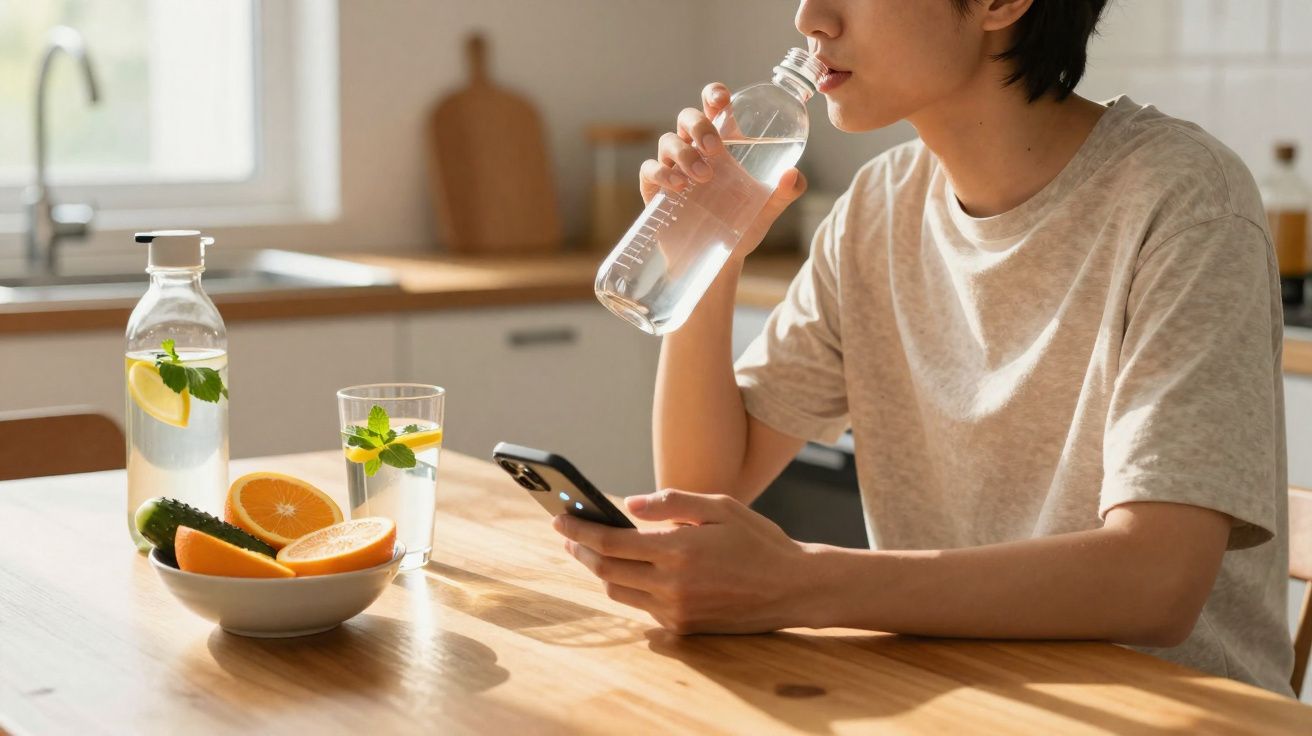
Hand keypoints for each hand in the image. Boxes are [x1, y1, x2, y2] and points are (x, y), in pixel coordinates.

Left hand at [551, 490, 815, 633]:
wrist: (793, 588)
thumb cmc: (757, 540)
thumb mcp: (719, 506)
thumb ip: (671, 502)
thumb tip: (628, 505)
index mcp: (678, 549)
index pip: (610, 542)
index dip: (578, 530)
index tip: (558, 519)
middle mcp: (672, 585)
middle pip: (605, 571)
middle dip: (581, 551)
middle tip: (568, 534)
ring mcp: (676, 611)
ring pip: (619, 592)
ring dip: (601, 571)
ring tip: (595, 550)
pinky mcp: (684, 628)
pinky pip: (643, 606)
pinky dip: (630, 586)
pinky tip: (632, 570)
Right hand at [638, 82, 807, 259]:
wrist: (718, 261)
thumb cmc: (741, 226)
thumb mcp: (767, 209)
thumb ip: (785, 192)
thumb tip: (794, 175)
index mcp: (723, 144)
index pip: (714, 107)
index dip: (714, 95)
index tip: (722, 100)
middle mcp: (695, 149)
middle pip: (687, 117)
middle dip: (699, 125)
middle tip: (715, 149)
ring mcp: (672, 167)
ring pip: (668, 140)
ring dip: (685, 153)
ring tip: (703, 177)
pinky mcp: (655, 188)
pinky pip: (650, 168)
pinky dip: (662, 172)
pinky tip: (678, 186)